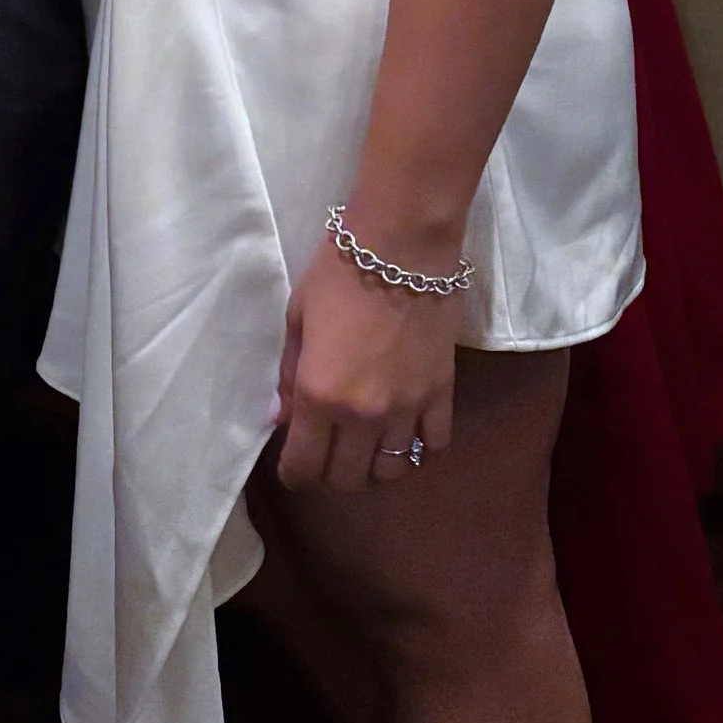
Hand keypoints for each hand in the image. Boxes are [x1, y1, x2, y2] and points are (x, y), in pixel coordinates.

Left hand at [273, 232, 462, 491]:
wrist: (402, 245)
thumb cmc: (338, 273)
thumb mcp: (297, 319)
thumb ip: (287, 375)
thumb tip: (281, 418)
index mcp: (319, 395)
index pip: (304, 466)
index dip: (294, 473)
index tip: (292, 466)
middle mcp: (363, 415)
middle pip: (347, 477)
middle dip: (330, 473)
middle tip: (326, 451)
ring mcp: (407, 409)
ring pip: (391, 471)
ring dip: (374, 466)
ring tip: (366, 447)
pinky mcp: (441, 396)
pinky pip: (432, 446)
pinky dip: (417, 449)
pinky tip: (405, 434)